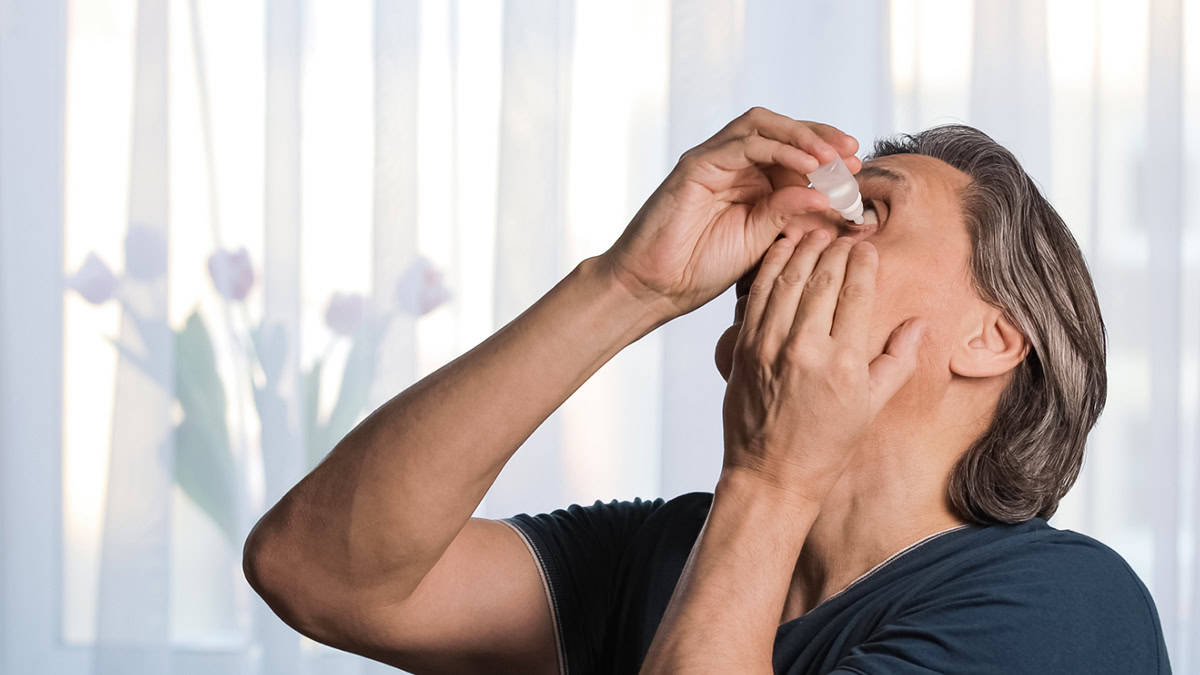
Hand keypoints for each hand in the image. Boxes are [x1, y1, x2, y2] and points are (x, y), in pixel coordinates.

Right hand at [596, 107, 860, 318]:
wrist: (655, 287)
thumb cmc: (701, 271)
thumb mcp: (762, 242)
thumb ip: (791, 215)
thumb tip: (832, 197)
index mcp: (750, 183)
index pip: (794, 152)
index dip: (828, 156)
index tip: (859, 170)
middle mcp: (732, 164)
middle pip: (782, 130)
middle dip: (821, 138)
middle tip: (853, 155)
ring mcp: (713, 160)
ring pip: (763, 126)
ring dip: (803, 137)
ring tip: (832, 157)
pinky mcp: (697, 165)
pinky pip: (743, 143)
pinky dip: (778, 149)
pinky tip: (805, 167)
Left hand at [720, 230, 924, 507]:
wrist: (771, 473)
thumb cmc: (826, 445)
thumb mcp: (872, 407)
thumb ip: (898, 360)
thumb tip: (920, 323)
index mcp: (844, 362)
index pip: (856, 293)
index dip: (863, 262)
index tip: (867, 246)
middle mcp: (806, 349)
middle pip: (823, 278)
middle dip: (836, 247)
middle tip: (843, 230)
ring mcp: (770, 346)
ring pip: (788, 279)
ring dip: (803, 248)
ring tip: (816, 230)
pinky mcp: (744, 347)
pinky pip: (758, 295)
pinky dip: (770, 266)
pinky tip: (781, 250)